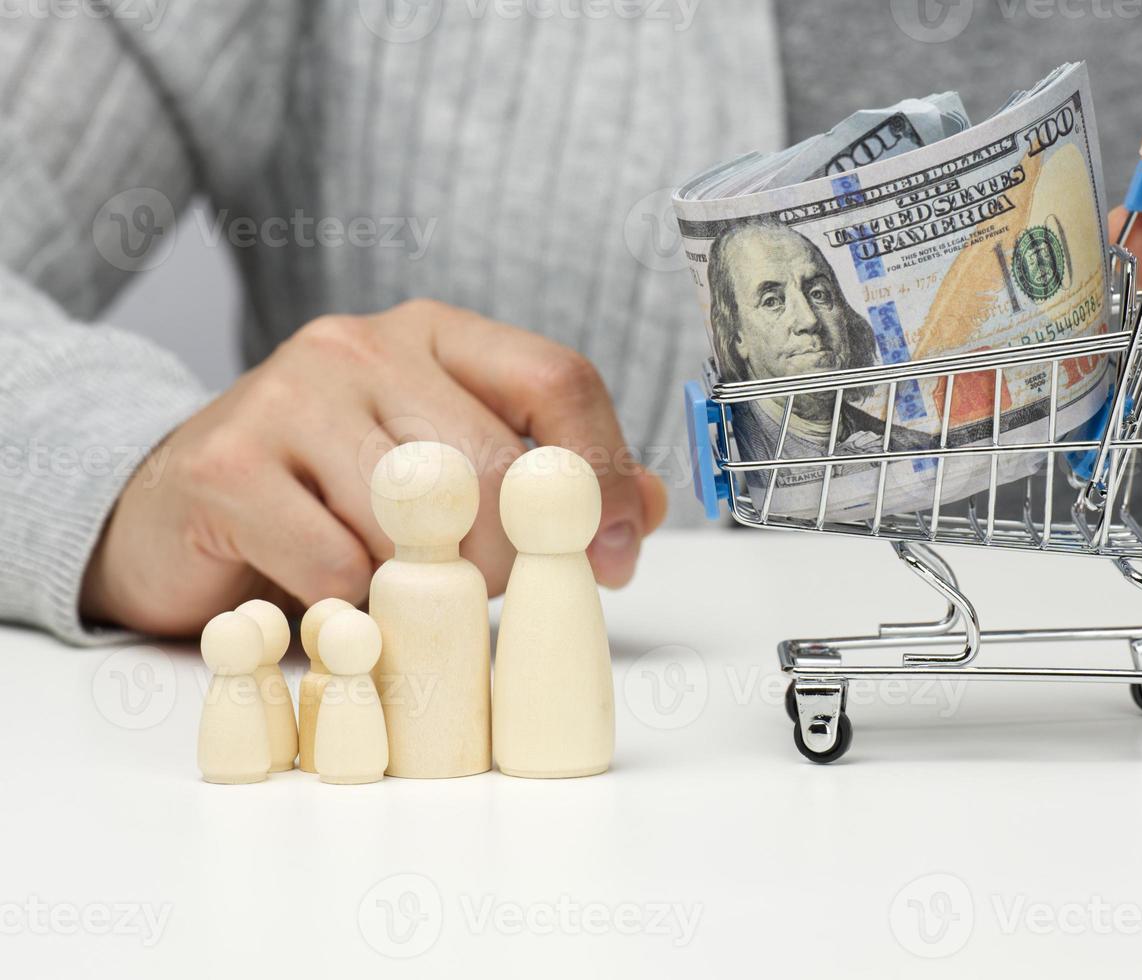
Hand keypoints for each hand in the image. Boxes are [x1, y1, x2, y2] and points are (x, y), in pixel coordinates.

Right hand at [80, 300, 667, 635]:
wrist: (177, 511)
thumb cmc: (330, 496)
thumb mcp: (446, 471)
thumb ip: (546, 484)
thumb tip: (646, 506)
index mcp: (433, 336)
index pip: (556, 378)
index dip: (603, 470)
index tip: (614, 549)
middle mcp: (361, 347)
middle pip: (494, 460)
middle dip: (508, 553)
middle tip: (483, 591)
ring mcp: (288, 395)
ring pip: (418, 517)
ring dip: (425, 585)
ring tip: (396, 589)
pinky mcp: (227, 464)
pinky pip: (337, 564)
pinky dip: (353, 606)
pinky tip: (332, 597)